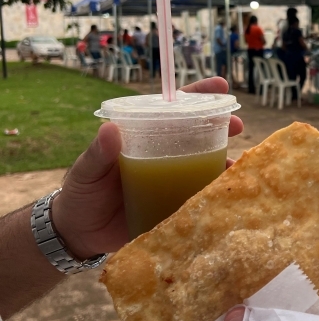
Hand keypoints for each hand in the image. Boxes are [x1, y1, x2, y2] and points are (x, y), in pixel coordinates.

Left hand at [51, 77, 242, 259]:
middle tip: (238, 125)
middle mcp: (164, 155)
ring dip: (224, 162)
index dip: (199, 96)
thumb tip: (109, 128)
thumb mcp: (86, 170)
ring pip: (205, 165)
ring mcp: (172, 181)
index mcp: (145, 138)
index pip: (174, 110)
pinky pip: (200, 199)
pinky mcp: (175, 208)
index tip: (221, 86)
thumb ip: (97, 152)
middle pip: (199, 134)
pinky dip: (215, 196)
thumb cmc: (82, 193)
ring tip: (234, 166)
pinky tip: (225, 198)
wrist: (79, 234)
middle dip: (223, 126)